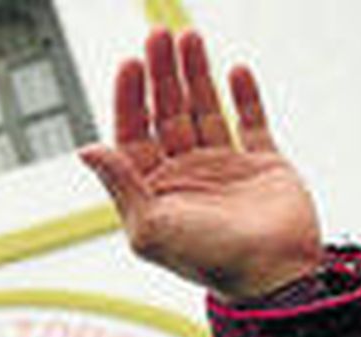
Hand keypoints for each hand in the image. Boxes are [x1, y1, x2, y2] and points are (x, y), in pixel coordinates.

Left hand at [79, 28, 322, 300]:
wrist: (272, 274)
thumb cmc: (208, 260)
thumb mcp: (149, 227)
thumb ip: (120, 184)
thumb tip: (88, 149)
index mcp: (155, 192)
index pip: (133, 135)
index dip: (129, 99)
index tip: (129, 65)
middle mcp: (186, 177)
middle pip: (167, 114)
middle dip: (161, 75)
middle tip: (158, 36)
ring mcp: (224, 168)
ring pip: (204, 109)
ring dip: (196, 74)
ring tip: (188, 38)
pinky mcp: (264, 165)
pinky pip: (251, 122)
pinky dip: (244, 95)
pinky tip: (233, 70)